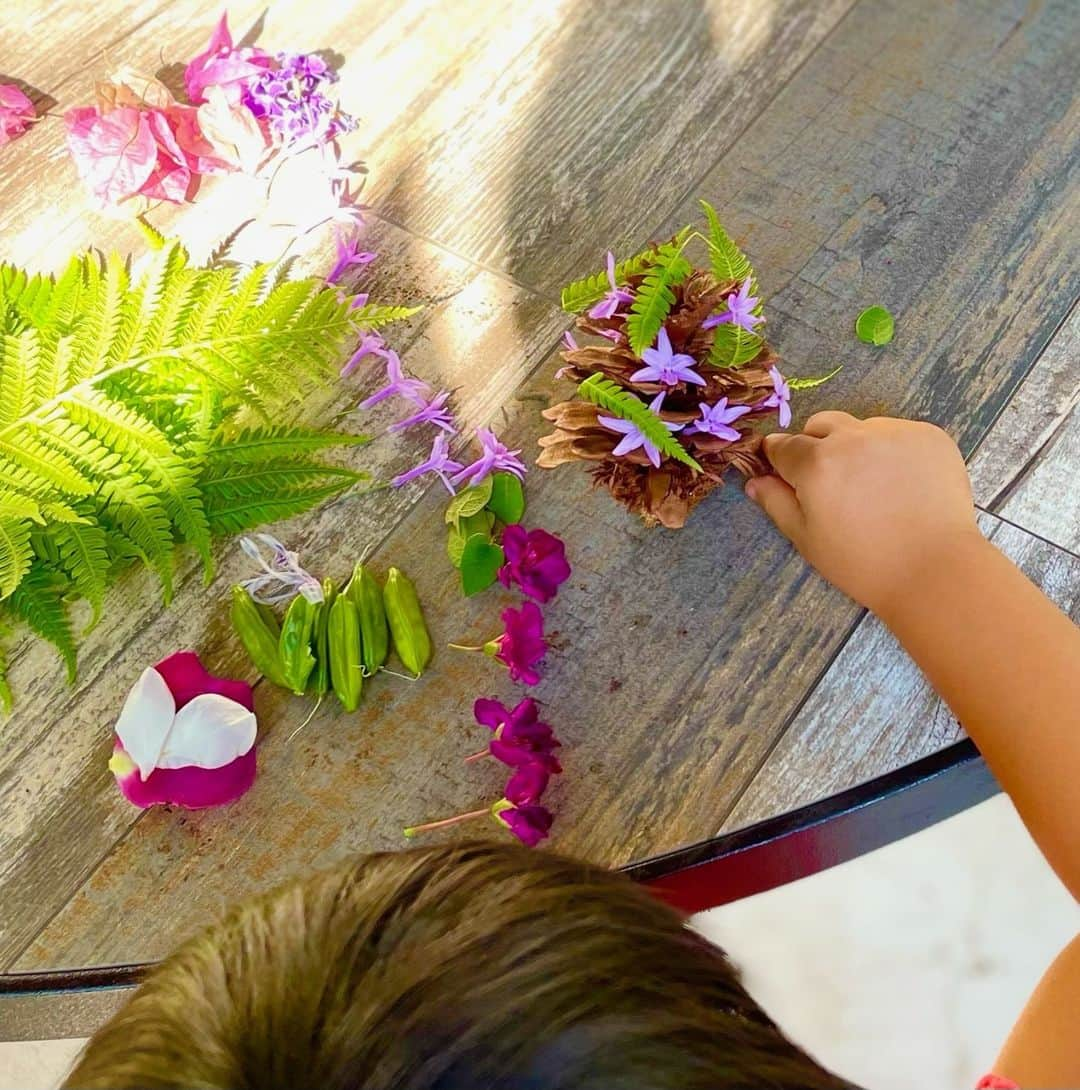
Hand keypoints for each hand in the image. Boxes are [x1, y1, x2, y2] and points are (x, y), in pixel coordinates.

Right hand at [746, 412, 982, 614]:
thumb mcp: (806, 539)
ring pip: (860, 427)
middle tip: (830, 484)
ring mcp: (894, 432)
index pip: (782, 445)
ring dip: (855, 447)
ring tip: (871, 486)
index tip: (784, 473)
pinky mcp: (929, 435)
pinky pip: (897, 433)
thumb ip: (776, 502)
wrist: (934, 569)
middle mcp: (851, 437)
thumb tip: (754, 480)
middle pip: (820, 425)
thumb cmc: (862, 563)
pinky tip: (901, 485)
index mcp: (815, 462)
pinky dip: (891, 451)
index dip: (778, 459)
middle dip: (816, 446)